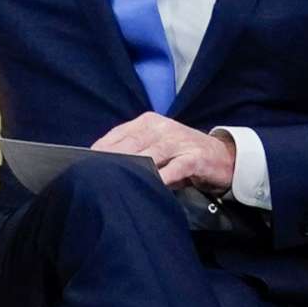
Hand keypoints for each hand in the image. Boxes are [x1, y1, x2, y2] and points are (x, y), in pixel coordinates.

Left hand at [93, 114, 235, 192]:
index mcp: (147, 122)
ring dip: (135, 167)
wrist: (223, 157)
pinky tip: (153, 184)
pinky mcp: (196, 156)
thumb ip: (133, 152)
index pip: (118, 134)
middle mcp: (161, 127)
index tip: (84, 163)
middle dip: (113, 159)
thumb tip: (102, 166)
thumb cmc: (181, 154)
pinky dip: (164, 175)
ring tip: (118, 179)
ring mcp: (179, 140)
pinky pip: (177, 166)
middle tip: (97, 174)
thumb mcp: (155, 148)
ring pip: (152, 153)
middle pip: (131, 143)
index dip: (101, 149)